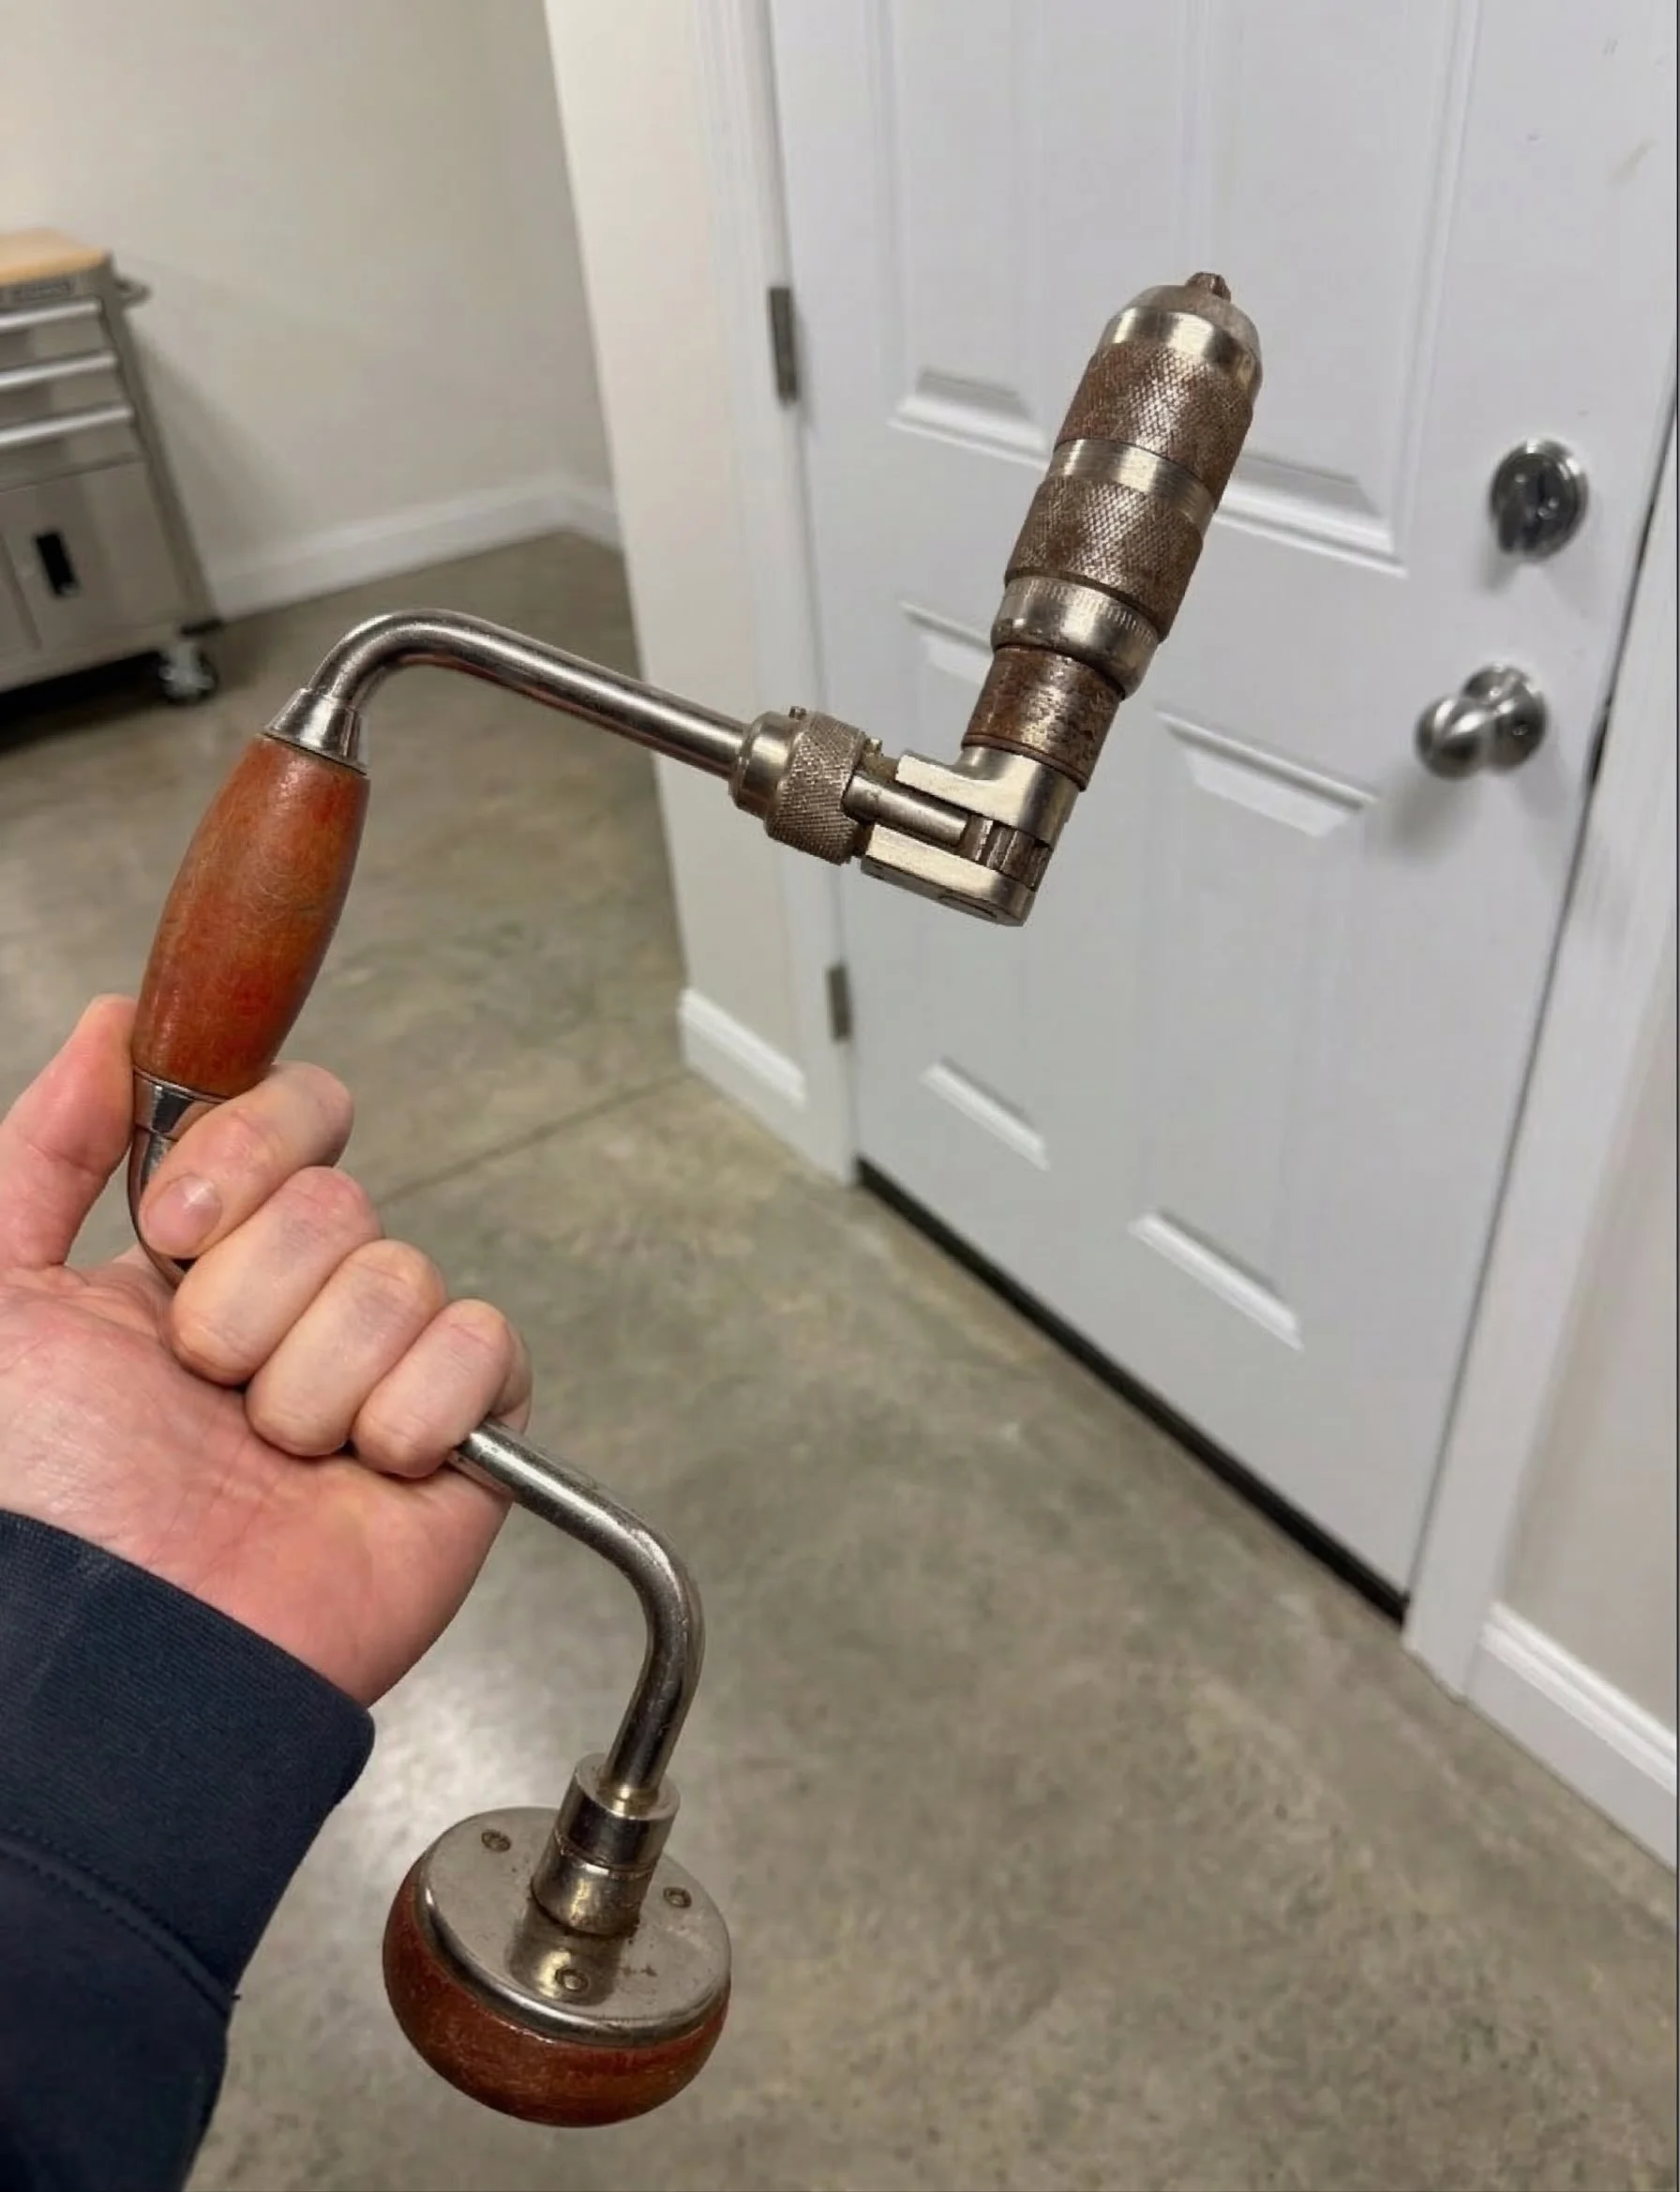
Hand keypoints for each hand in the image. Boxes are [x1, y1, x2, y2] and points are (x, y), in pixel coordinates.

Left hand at [0, 997, 528, 1704]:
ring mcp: (380, 1373)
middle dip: (256, 1296)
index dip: (249, 1149)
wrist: (117, 1660)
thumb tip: (116, 1023)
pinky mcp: (458, 1440)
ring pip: (405, 1274)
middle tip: (205, 1380)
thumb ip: (44, 1150)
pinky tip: (356, 1471)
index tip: (179, 1229)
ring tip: (267, 1456)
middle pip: (346, 1197)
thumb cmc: (39, 1508)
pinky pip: (485, 1348)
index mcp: (198, 1264)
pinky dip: (415, 1409)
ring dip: (314, 1376)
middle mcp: (293, 1308)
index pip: (290, 1122)